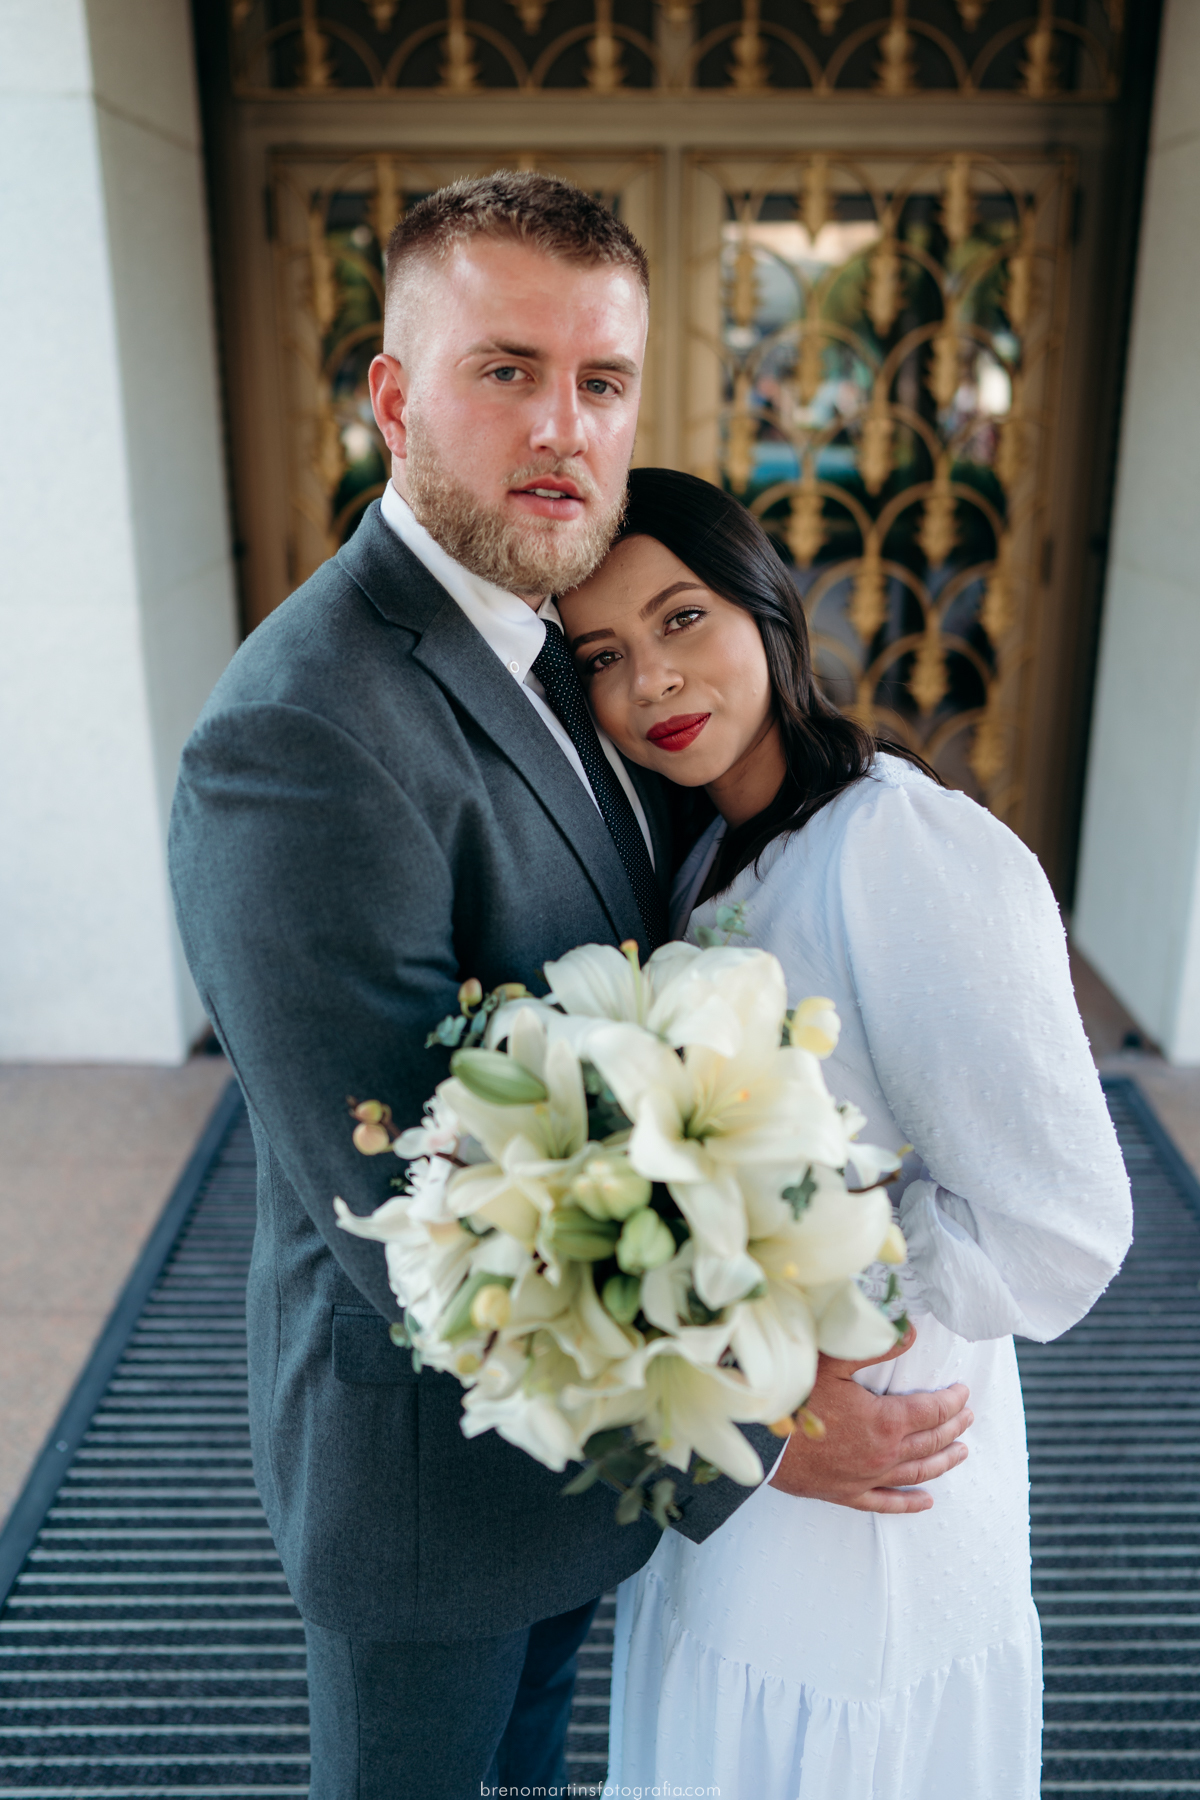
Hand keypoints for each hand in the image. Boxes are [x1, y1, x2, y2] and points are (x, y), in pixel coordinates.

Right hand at [768, 1325, 971, 1513]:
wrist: (757, 1439)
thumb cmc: (794, 1396)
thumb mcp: (834, 1361)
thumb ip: (876, 1346)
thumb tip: (911, 1331)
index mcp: (886, 1421)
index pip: (932, 1410)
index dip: (951, 1400)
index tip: (963, 1391)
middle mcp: (884, 1454)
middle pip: (930, 1441)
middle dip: (953, 1426)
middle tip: (968, 1417)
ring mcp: (866, 1477)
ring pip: (916, 1472)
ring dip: (942, 1461)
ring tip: (961, 1452)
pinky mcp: (846, 1493)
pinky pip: (885, 1502)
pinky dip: (909, 1502)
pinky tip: (926, 1501)